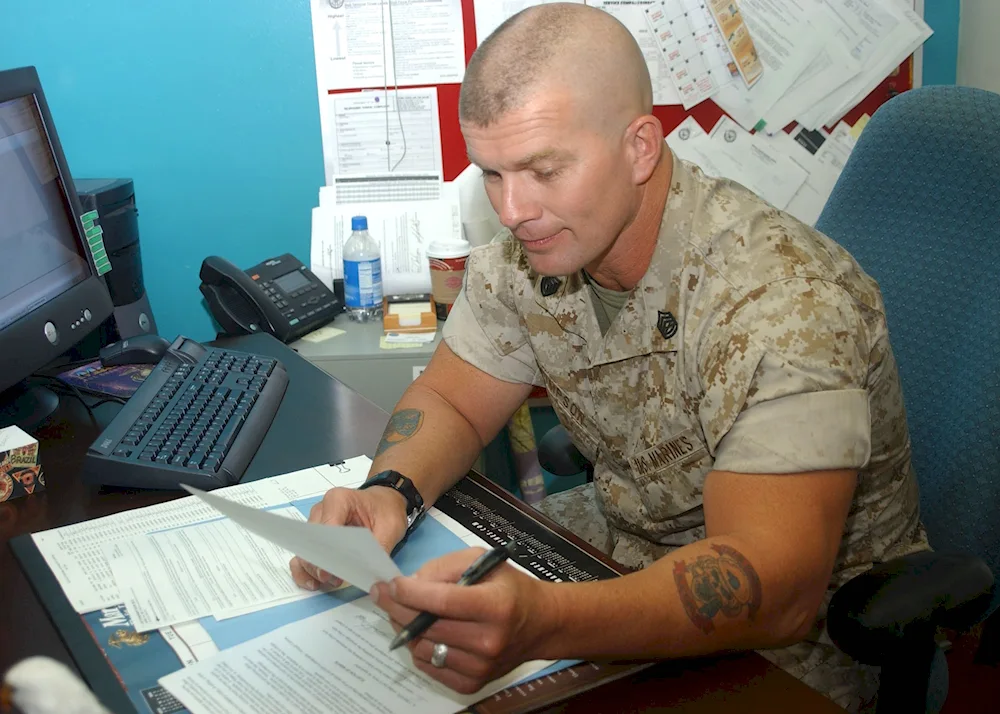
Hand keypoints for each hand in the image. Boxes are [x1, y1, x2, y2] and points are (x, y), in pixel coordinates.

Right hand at [290, 485, 407, 589]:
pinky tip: (316, 584)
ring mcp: (316, 524)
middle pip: (311, 540)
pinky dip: (307, 571)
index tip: (331, 571)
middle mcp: (321, 510)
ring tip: (331, 582)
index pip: (326, 527)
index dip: (326, 550)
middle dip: (319, 563)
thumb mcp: (391, 526)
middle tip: (334, 580)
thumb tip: (369, 571)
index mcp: (338, 500)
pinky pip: (304, 555)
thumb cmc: (386, 510)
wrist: (385, 503)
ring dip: (313, 569)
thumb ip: (379, 547)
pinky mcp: (316, 537)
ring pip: (305, 550)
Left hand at [371, 548, 548, 694]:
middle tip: (382, 594)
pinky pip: (429, 667)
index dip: (410, 593)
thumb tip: (409, 585)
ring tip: (404, 612)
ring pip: (422, 648)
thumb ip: (445, 568)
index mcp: (496, 606)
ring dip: (405, 629)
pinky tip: (422, 633)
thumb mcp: (483, 561)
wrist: (541, 624)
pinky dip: (418, 648)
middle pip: (427, 626)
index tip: (390, 584)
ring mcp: (480, 667)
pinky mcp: (472, 684)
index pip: (442, 601)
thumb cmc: (510, 588)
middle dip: (397, 608)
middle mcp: (489, 640)